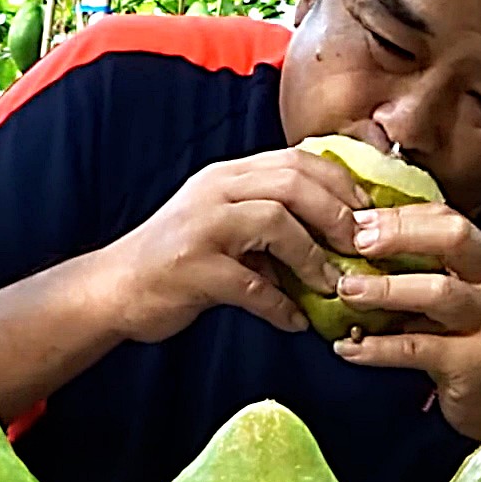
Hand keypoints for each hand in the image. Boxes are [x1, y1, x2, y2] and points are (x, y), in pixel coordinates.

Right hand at [102, 147, 371, 342]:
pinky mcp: (192, 269)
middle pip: (291, 182)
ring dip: (312, 257)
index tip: (367, 211)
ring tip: (331, 285)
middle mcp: (214, 190)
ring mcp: (201, 228)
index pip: (295, 160)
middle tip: (360, 246)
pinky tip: (294, 322)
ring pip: (275, 222)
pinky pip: (251, 285)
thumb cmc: (177, 260)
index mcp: (227, 175)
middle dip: (336, 213)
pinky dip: (280, 306)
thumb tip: (336, 237)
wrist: (113, 289)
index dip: (340, 182)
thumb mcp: (224, 225)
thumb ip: (269, 221)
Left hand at [329, 203, 480, 440]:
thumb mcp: (456, 297)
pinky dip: (378, 347)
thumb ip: (422, 269)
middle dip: (401, 234)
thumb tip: (358, 242)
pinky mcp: (472, 363)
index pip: (447, 218)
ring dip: (386, 288)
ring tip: (345, 291)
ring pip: (438, 292)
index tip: (357, 218)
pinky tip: (347, 347)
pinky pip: (418, 349)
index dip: (401, 215)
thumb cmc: (470, 343)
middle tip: (355, 241)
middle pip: (454, 238)